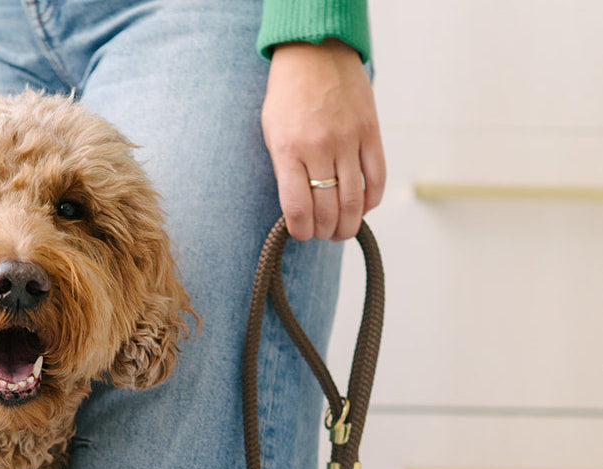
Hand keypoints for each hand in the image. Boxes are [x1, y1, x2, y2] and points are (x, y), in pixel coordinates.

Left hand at [261, 38, 385, 241]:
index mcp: (289, 150)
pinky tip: (363, 208)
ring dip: (349, 224)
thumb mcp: (272, 135)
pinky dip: (371, 201)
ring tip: (341, 230)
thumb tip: (299, 210)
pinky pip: (377, 178)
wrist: (315, 52)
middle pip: (329, 209)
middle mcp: (320, 147)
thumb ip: (285, 171)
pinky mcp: (371, 131)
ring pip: (355, 200)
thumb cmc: (287, 98)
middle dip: (325, 232)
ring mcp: (349, 139)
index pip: (298, 208)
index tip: (301, 234)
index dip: (301, 231)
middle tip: (323, 235)